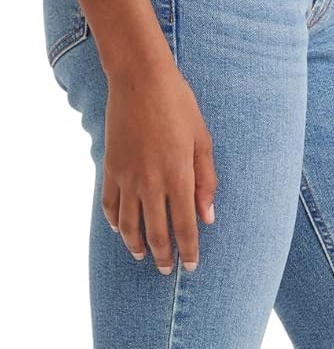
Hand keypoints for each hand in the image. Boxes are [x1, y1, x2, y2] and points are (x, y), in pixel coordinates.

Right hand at [102, 54, 217, 272]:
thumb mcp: (202, 142)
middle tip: (167, 270)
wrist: (139, 79)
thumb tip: (208, 217)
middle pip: (155, 233)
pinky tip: (120, 230)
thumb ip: (206, 183)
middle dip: (163, 256)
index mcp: (178, 177)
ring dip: (136, 245)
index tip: (191, 266)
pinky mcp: (110, 167)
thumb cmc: (178, 106)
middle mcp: (151, 183)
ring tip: (142, 256)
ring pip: (128, 225)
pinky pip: (110, 204)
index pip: (185, 227)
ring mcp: (127, 177)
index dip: (188, 251)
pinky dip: (114, 222)